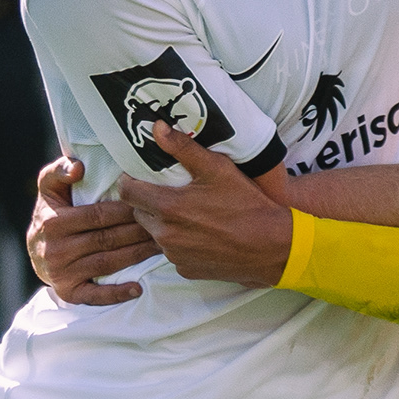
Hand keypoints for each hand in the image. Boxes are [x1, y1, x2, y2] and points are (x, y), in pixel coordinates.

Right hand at [26, 154, 153, 305]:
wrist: (34, 250)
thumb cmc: (51, 212)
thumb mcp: (48, 188)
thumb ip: (59, 171)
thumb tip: (78, 167)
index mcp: (54, 222)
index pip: (98, 215)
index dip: (125, 211)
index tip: (149, 205)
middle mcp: (56, 249)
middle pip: (106, 239)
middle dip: (138, 232)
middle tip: (165, 226)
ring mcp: (62, 273)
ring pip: (107, 263)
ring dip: (136, 256)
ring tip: (161, 247)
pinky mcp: (68, 292)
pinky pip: (94, 296)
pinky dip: (116, 294)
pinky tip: (138, 288)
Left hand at [115, 127, 294, 286]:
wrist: (272, 247)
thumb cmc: (247, 205)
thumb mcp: (218, 169)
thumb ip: (183, 148)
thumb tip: (157, 128)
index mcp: (168, 207)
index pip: (127, 193)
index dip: (129, 182)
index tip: (139, 177)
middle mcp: (165, 235)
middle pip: (139, 213)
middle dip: (148, 202)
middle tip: (169, 192)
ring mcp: (174, 255)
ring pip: (156, 234)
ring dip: (164, 223)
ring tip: (189, 213)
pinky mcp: (186, 270)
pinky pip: (173, 252)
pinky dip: (180, 242)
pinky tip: (201, 234)